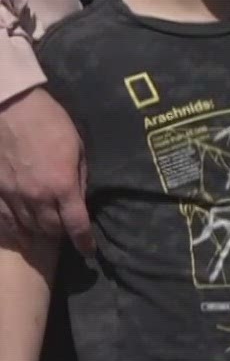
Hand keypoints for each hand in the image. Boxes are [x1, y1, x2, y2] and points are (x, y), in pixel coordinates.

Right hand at [0, 89, 91, 255]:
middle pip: (51, 230)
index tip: (89, 251)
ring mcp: (12, 196)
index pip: (76, 224)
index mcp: (61, 185)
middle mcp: (36, 197)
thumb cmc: (50, 123)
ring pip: (27, 228)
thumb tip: (80, 199)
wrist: (11, 109)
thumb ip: (80, 177)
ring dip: (40, 232)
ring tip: (48, 230)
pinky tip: (21, 230)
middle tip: (69, 231)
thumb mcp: (78, 148)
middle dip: (63, 234)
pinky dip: (15, 229)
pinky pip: (5, 221)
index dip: (84, 242)